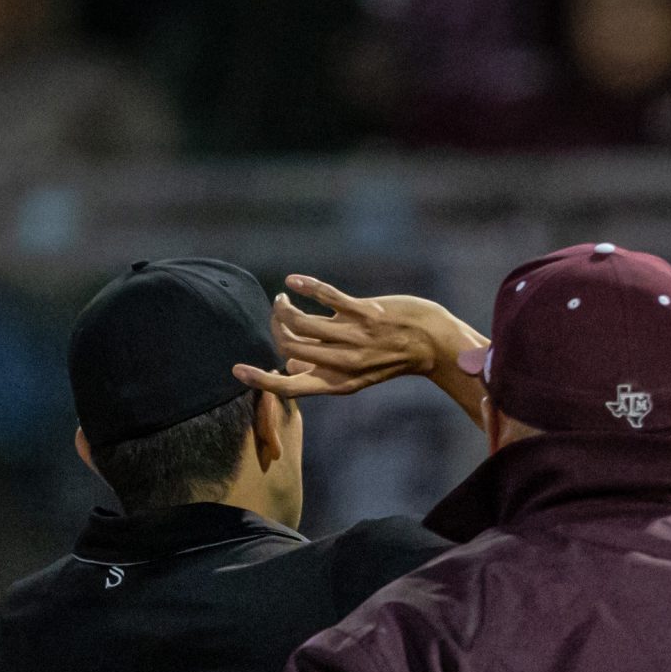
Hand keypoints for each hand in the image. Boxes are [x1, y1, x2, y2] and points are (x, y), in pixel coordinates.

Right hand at [235, 277, 486, 402]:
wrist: (433, 343)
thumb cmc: (392, 355)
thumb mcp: (356, 373)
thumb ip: (321, 370)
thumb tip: (286, 368)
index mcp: (338, 384)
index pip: (291, 388)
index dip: (260, 381)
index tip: (237, 369)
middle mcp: (343, 365)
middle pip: (289, 348)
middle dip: (274, 329)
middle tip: (277, 313)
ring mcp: (355, 339)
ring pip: (303, 324)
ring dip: (284, 309)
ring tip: (282, 299)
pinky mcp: (366, 314)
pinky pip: (327, 297)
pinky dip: (305, 287)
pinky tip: (292, 283)